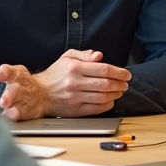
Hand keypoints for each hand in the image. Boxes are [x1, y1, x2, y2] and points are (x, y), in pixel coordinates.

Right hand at [0, 49, 130, 119]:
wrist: (38, 93)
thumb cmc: (55, 74)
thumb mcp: (67, 57)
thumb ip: (84, 55)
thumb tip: (99, 56)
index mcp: (74, 68)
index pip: (103, 69)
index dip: (119, 72)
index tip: (126, 74)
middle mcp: (75, 83)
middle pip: (106, 84)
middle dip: (120, 84)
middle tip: (126, 83)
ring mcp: (75, 98)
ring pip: (103, 97)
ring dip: (116, 94)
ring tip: (120, 91)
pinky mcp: (75, 110)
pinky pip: (97, 108)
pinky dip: (107, 104)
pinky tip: (111, 100)